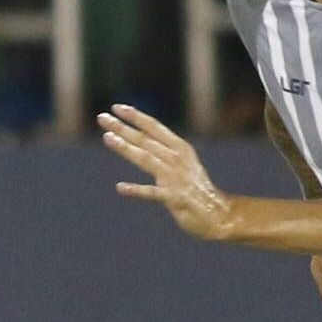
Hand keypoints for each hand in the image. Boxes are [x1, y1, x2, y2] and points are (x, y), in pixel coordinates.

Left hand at [102, 104, 235, 239]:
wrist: (219, 214)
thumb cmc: (196, 188)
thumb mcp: (183, 163)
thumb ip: (163, 150)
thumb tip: (138, 136)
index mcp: (180, 148)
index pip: (154, 127)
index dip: (136, 116)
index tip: (116, 107)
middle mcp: (178, 159)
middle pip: (145, 140)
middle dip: (123, 128)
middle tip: (101, 117)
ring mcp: (176, 179)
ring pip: (146, 159)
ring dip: (126, 148)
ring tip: (107, 138)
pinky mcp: (175, 199)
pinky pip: (152, 193)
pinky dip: (137, 190)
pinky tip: (120, 187)